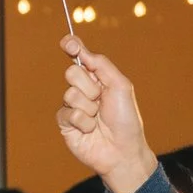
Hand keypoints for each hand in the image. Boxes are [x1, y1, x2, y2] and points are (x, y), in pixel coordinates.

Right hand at [58, 38, 158, 192]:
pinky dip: (83, 121)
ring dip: (89, 107)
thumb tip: (83, 52)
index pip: (80, 58)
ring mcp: (73, 107)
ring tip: (98, 118)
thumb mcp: (121, 86)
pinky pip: (67, 113)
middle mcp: (83, 90)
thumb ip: (102, 66)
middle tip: (100, 99)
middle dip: (89, 85)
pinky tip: (91, 129)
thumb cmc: (126, 120)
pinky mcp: (65, 124)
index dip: (73, 47)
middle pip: (72, 72)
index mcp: (97, 79)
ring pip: (70, 94)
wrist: (122, 151)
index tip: (68, 42)